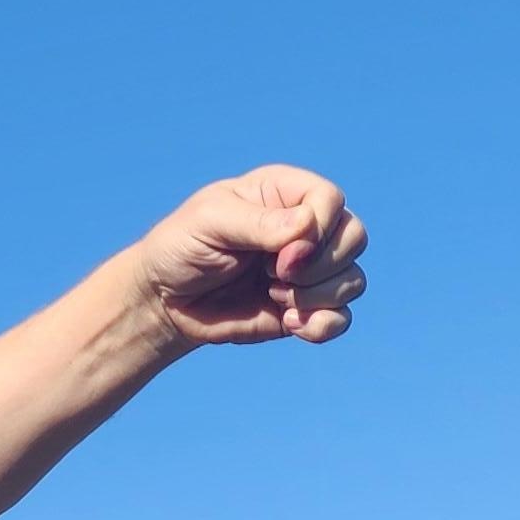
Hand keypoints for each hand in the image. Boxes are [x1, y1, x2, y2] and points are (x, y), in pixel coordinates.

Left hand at [136, 167, 366, 349]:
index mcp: (284, 193)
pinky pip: (341, 318)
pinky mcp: (306, 308)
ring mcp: (309, 270)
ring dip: (317, 296)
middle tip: (273, 275)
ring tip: (273, 297)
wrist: (165, 301)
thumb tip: (307, 227)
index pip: (331, 200)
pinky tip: (288, 323)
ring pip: (353, 280)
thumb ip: (258, 223)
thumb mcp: (210, 222)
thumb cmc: (181, 247)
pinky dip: (322, 326)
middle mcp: (305, 228)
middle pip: (354, 237)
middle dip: (320, 265)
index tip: (277, 255)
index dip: (317, 230)